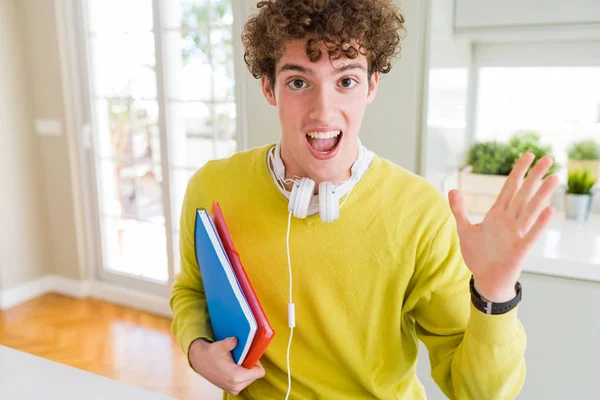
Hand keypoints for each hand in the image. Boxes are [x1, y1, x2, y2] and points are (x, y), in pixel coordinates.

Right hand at [189, 337, 264, 395]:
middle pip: (255, 375)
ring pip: (250, 378)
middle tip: (241, 357)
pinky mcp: (232, 390)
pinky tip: (233, 367)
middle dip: (251, 365)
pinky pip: (244, 381)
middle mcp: (236, 386)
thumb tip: (237, 340)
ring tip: (236, 362)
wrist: (199, 361)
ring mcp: (234, 389)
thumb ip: (230, 343)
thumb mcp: (221, 346)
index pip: (259, 372)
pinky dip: (242, 374)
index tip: (249, 355)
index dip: (256, 362)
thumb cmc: (210, 354)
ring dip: (246, 370)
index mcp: (236, 376)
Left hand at [448, 153, 559, 301]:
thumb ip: (459, 210)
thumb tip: (453, 190)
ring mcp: (517, 234)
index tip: (528, 155)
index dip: (518, 172)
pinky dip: (540, 223)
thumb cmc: (477, 254)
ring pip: (531, 210)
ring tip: (554, 178)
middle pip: (524, 194)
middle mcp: (510, 221)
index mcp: (497, 214)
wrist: (484, 279)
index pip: (510, 188)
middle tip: (549, 158)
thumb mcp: (464, 229)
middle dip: (535, 176)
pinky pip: (531, 234)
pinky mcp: (520, 249)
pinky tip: (550, 209)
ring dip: (542, 194)